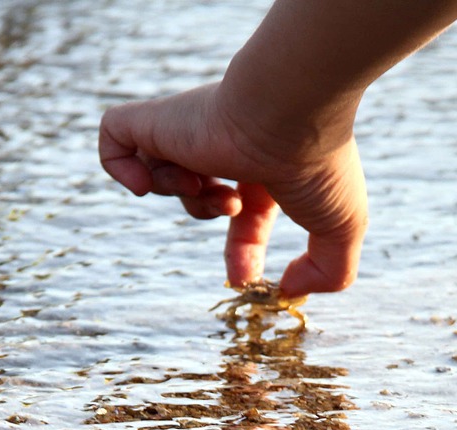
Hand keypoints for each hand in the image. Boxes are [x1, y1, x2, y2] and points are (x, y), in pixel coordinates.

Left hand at [98, 83, 367, 296]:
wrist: (290, 111)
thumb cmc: (319, 165)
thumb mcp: (343, 230)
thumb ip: (328, 271)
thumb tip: (289, 290)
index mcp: (267, 167)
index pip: (246, 211)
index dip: (243, 251)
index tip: (243, 280)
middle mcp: (226, 145)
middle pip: (198, 188)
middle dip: (206, 214)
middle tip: (226, 217)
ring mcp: (190, 129)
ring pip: (159, 169)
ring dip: (176, 194)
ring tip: (202, 181)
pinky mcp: (157, 119)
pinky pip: (114, 136)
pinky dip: (119, 166)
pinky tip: (147, 179)